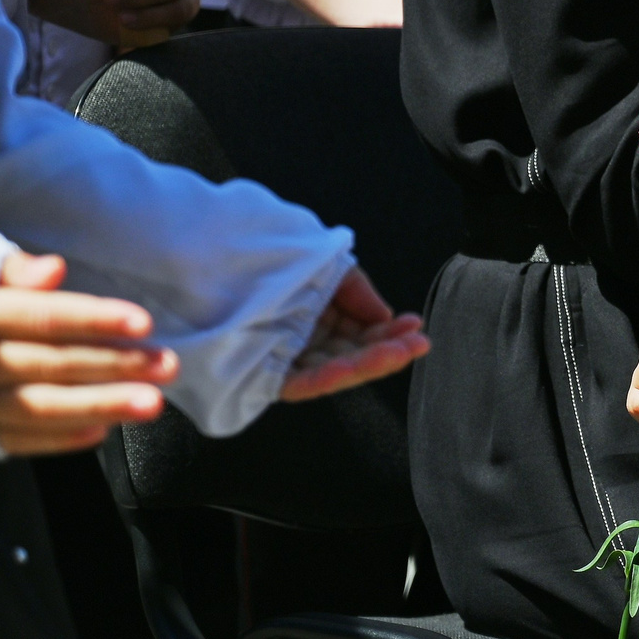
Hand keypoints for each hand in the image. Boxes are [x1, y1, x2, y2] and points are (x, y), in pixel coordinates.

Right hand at [0, 252, 174, 454]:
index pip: (41, 317)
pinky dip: (59, 438)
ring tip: (151, 404)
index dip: (93, 318)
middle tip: (166, 366)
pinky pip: (14, 440)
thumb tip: (56, 270)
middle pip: (49, 365)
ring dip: (99, 406)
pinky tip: (102, 431)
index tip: (143, 322)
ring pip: (38, 408)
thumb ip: (8, 268)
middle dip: (113, 365)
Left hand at [279, 267, 428, 401]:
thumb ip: (357, 294)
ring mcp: (291, 360)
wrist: (221, 256)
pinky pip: (302, 381)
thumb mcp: (328, 271)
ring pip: (335, 370)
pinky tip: (353, 367)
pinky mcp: (269, 376)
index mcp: (321, 321)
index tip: (414, 324)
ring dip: (370, 363)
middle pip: (354, 354)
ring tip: (400, 352)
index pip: (362, 334)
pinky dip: (329, 376)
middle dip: (388, 349)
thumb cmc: (277, 264)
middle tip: (417, 342)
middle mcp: (309, 343)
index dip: (389, 332)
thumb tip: (385, 317)